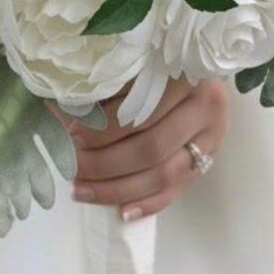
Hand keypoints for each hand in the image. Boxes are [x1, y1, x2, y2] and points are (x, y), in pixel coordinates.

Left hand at [58, 77, 228, 221]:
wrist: (198, 71)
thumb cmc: (156, 61)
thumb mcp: (135, 62)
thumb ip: (109, 84)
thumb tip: (62, 110)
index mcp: (187, 73)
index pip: (141, 109)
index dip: (104, 128)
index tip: (72, 134)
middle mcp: (207, 105)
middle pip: (151, 146)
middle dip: (105, 162)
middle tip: (72, 164)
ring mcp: (211, 136)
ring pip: (163, 173)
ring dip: (118, 188)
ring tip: (81, 190)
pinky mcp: (209, 158)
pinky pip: (176, 190)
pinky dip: (147, 203)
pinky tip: (121, 212)